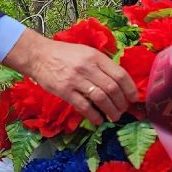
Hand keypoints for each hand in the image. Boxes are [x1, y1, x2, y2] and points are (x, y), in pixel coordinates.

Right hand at [3, 30, 134, 123]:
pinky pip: (83, 106)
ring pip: (101, 98)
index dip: (130, 89)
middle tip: (123, 110)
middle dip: (121, 103)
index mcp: (96, 56)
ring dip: (111, 110)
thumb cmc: (64, 54)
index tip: (133, 98)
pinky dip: (94, 115)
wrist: (39, 56)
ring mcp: (75, 79)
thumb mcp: (86, 52)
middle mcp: (87, 67)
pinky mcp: (64, 91)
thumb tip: (120, 81)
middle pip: (112, 88)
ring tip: (114, 117)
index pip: (120, 74)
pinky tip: (98, 120)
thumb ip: (102, 64)